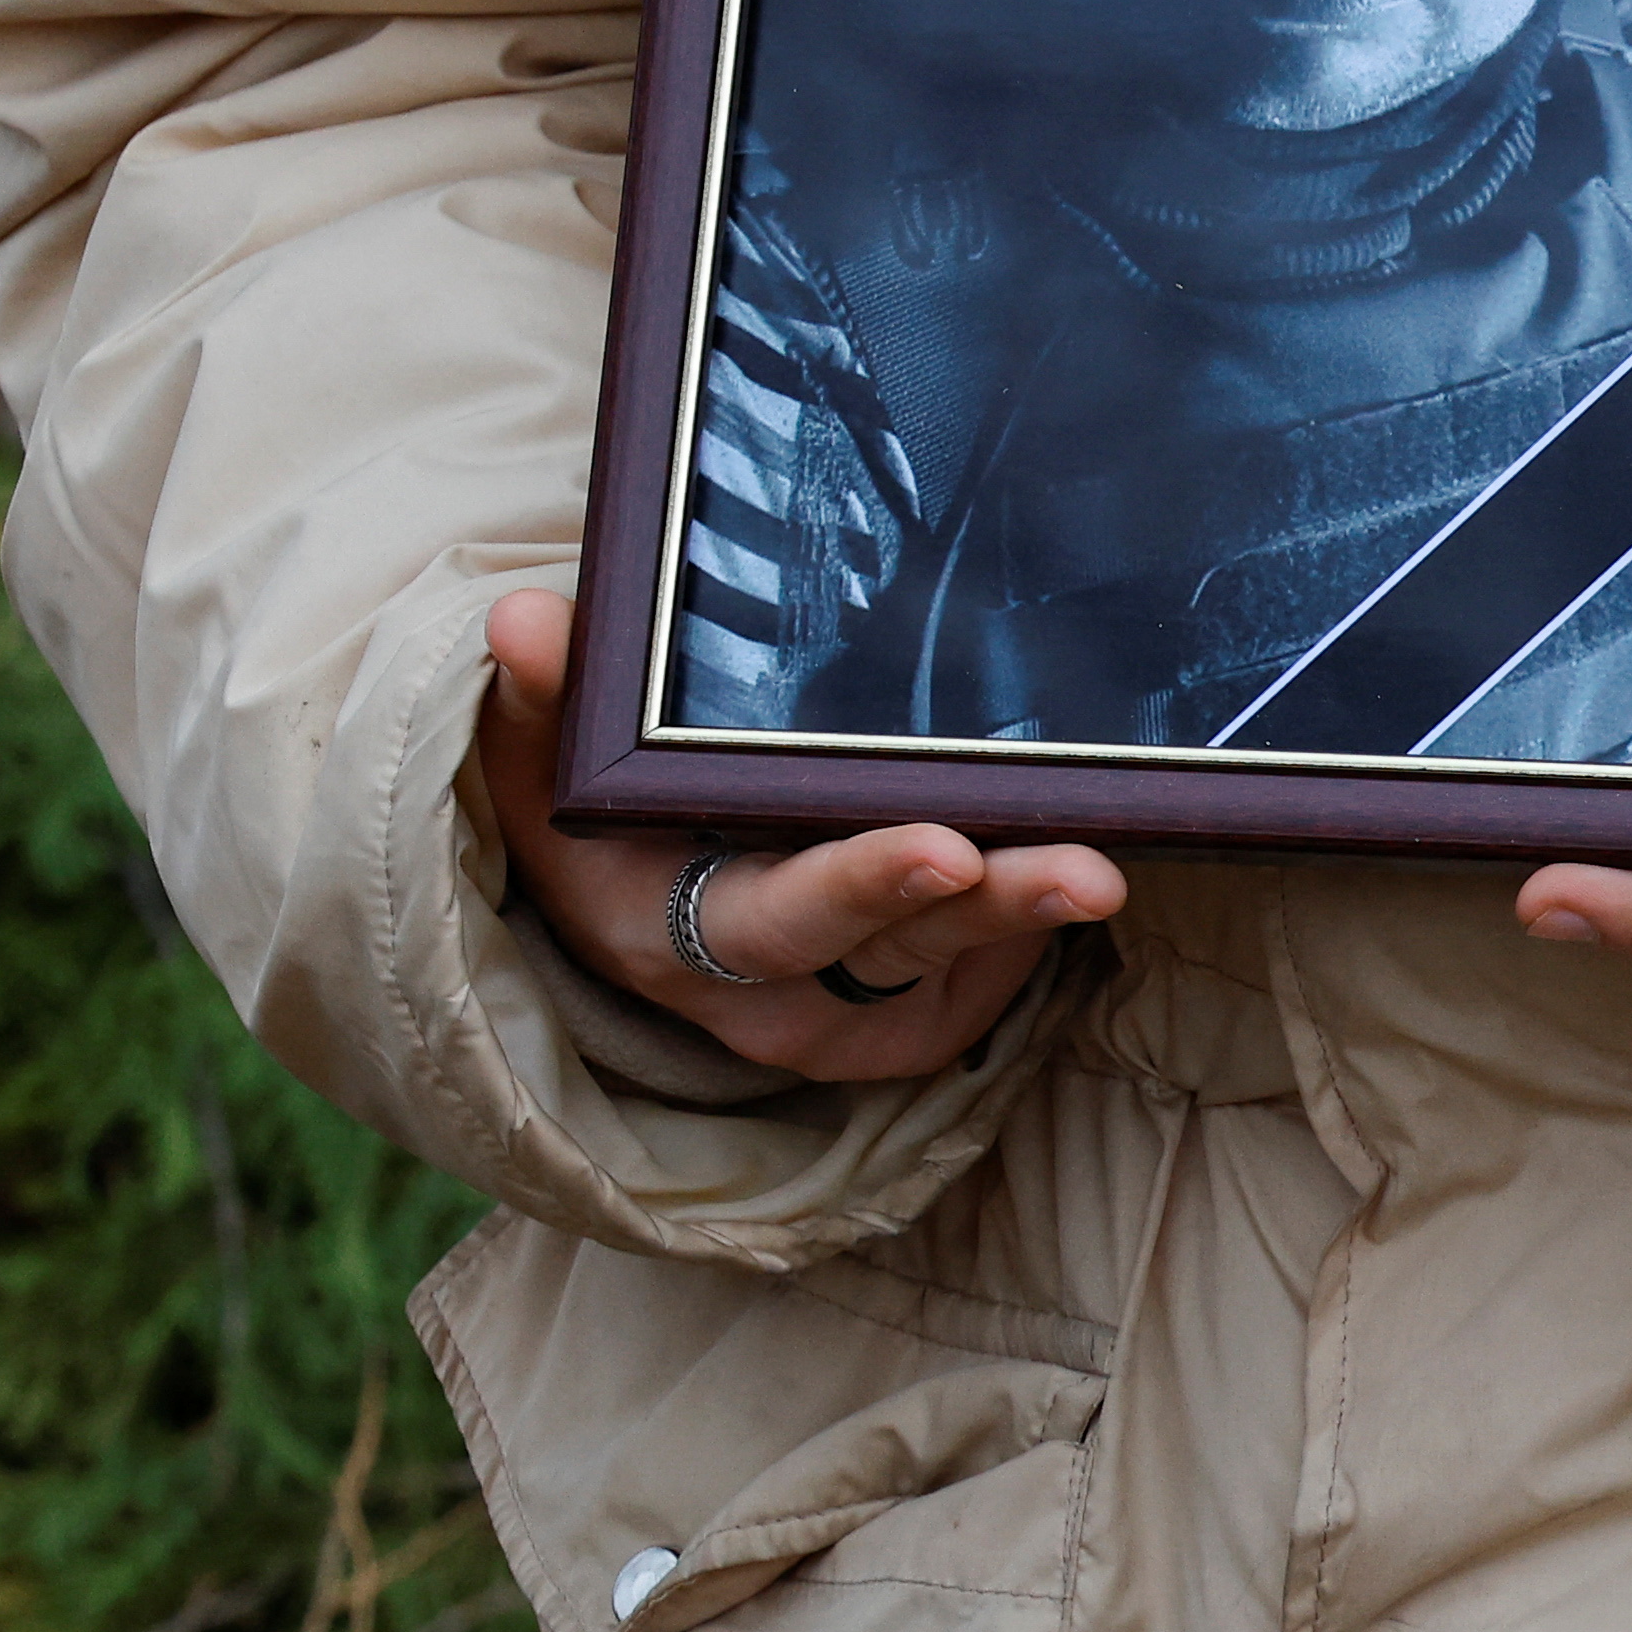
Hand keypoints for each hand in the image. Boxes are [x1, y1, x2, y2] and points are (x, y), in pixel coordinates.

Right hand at [470, 589, 1125, 1083]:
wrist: (611, 909)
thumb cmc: (589, 820)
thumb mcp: (536, 765)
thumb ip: (539, 697)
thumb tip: (522, 620)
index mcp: (677, 932)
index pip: (780, 918)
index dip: (862, 887)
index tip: (946, 848)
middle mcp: (768, 991)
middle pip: (897, 950)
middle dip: (995, 907)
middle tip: (1089, 870)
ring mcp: (839, 1006)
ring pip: (952, 966)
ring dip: (1032, 919)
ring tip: (1109, 863)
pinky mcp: (896, 1010)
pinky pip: (974, 989)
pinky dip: (1025, 941)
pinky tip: (1072, 863)